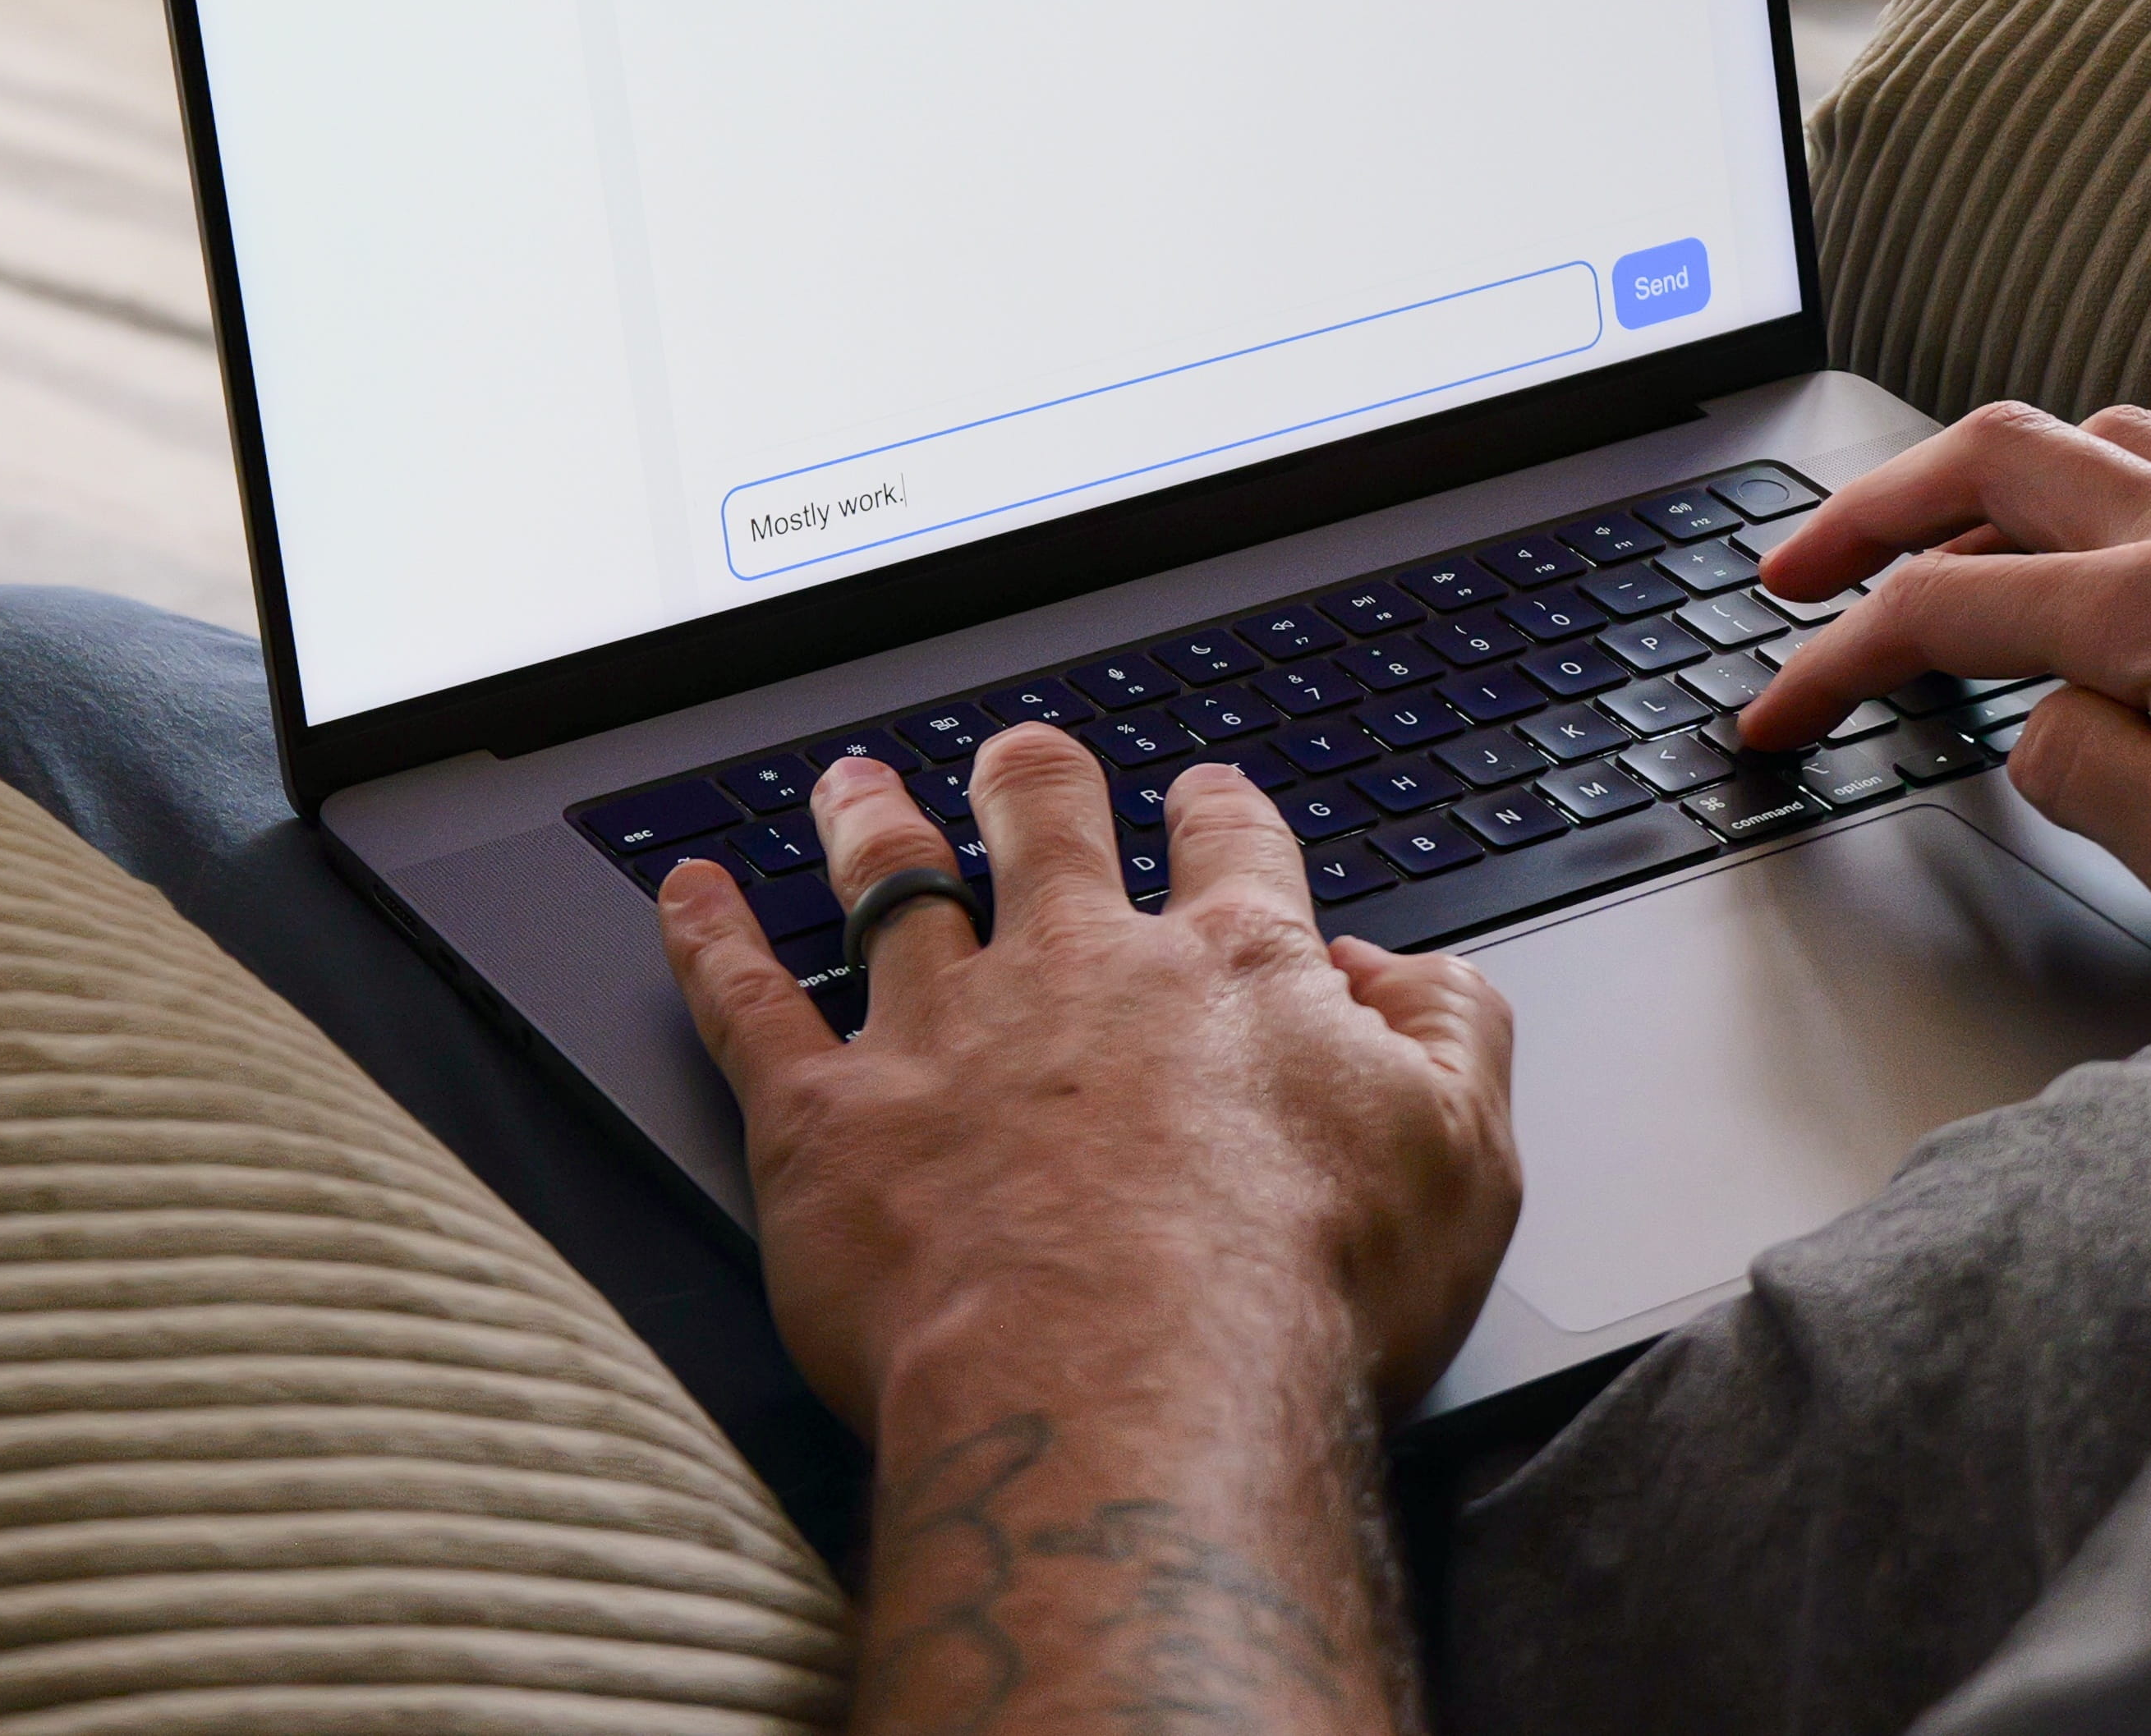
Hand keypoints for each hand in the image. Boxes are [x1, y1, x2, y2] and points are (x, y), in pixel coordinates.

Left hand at [658, 734, 1516, 1735]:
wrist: (1136, 1390)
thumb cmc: (1303, 1298)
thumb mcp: (1464, 1159)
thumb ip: (1452, 1036)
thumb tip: (1406, 976)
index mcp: (1232, 973)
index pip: (1229, 853)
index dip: (1219, 814)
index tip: (1205, 798)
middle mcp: (1077, 971)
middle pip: (1046, 827)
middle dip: (1034, 780)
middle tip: (1022, 761)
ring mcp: (942, 1033)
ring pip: (892, 886)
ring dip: (872, 825)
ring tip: (856, 787)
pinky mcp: (826, 1120)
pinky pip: (746, 1002)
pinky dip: (707, 939)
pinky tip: (686, 894)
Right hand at [1740, 402, 2150, 956]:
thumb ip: (2087, 778)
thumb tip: (2031, 729)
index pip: (1943, 608)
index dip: (1833, 659)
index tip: (1775, 713)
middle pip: (1989, 461)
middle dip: (1865, 509)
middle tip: (1794, 572)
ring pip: (2082, 440)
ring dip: (1971, 481)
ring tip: (1918, 543)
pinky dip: (2079, 484)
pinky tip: (2082, 544)